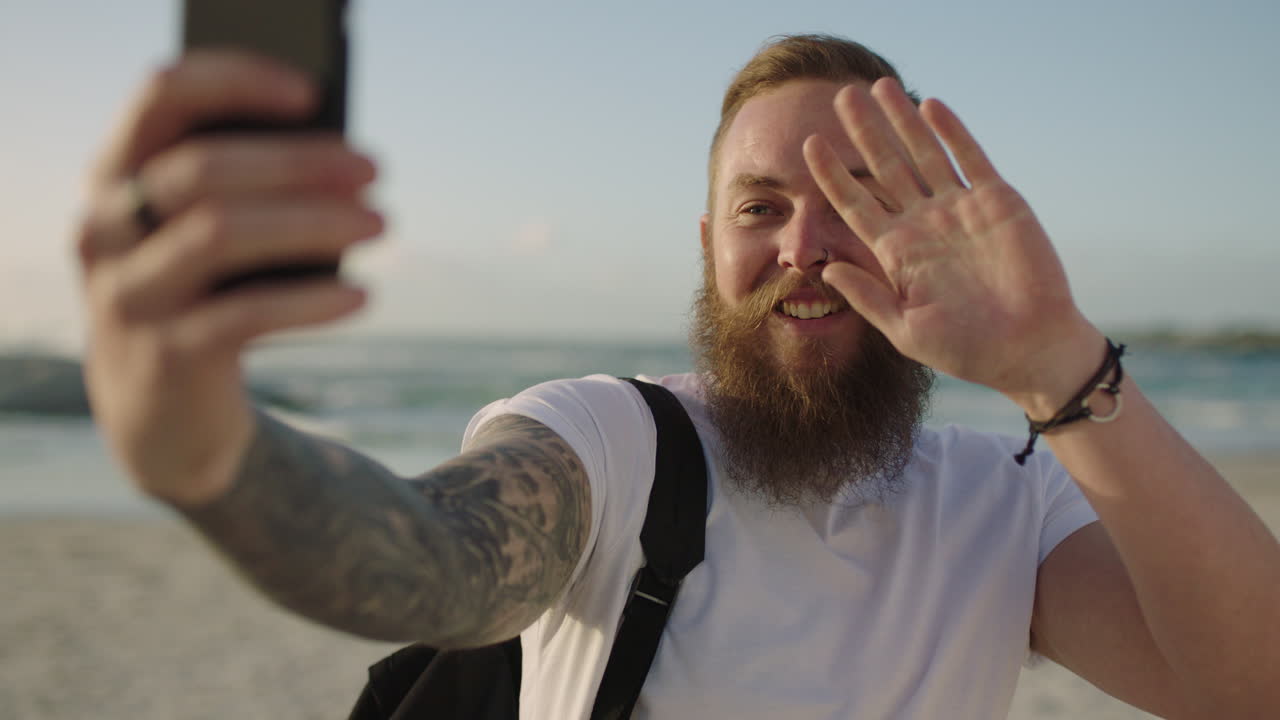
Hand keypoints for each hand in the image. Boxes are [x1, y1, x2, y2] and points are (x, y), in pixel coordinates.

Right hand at [75, 50, 381, 504]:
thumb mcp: (209, 236)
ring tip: (380, 225)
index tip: (311, 93)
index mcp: (116, 175)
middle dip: (300, 164)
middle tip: (375, 171)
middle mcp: (106, 228)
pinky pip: (246, 315)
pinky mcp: (165, 355)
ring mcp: (129, 294)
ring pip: (221, 233)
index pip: (162, 96)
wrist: (164, 414)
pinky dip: (313, 301)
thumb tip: (340, 163)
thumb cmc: (205, 295)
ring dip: (313, 223)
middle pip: (203, 170)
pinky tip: (362, 296)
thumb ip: (248, 191)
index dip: (234, 82)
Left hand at [803, 78, 1101, 406]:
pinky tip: (930, 106)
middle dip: (863, 132)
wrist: (1029, 348)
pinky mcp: (997, 203)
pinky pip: (970, 159)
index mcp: (897, 253)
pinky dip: (952, 132)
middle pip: (885, 168)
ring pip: (923, 153)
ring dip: (902, 120)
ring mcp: (960, 210)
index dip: (833, 174)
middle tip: (841, 95)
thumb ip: (868, 297)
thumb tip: (827, 269)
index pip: (856, 204)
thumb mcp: (907, 329)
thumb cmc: (968, 349)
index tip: (808, 144)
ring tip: (879, 86)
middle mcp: (924, 225)